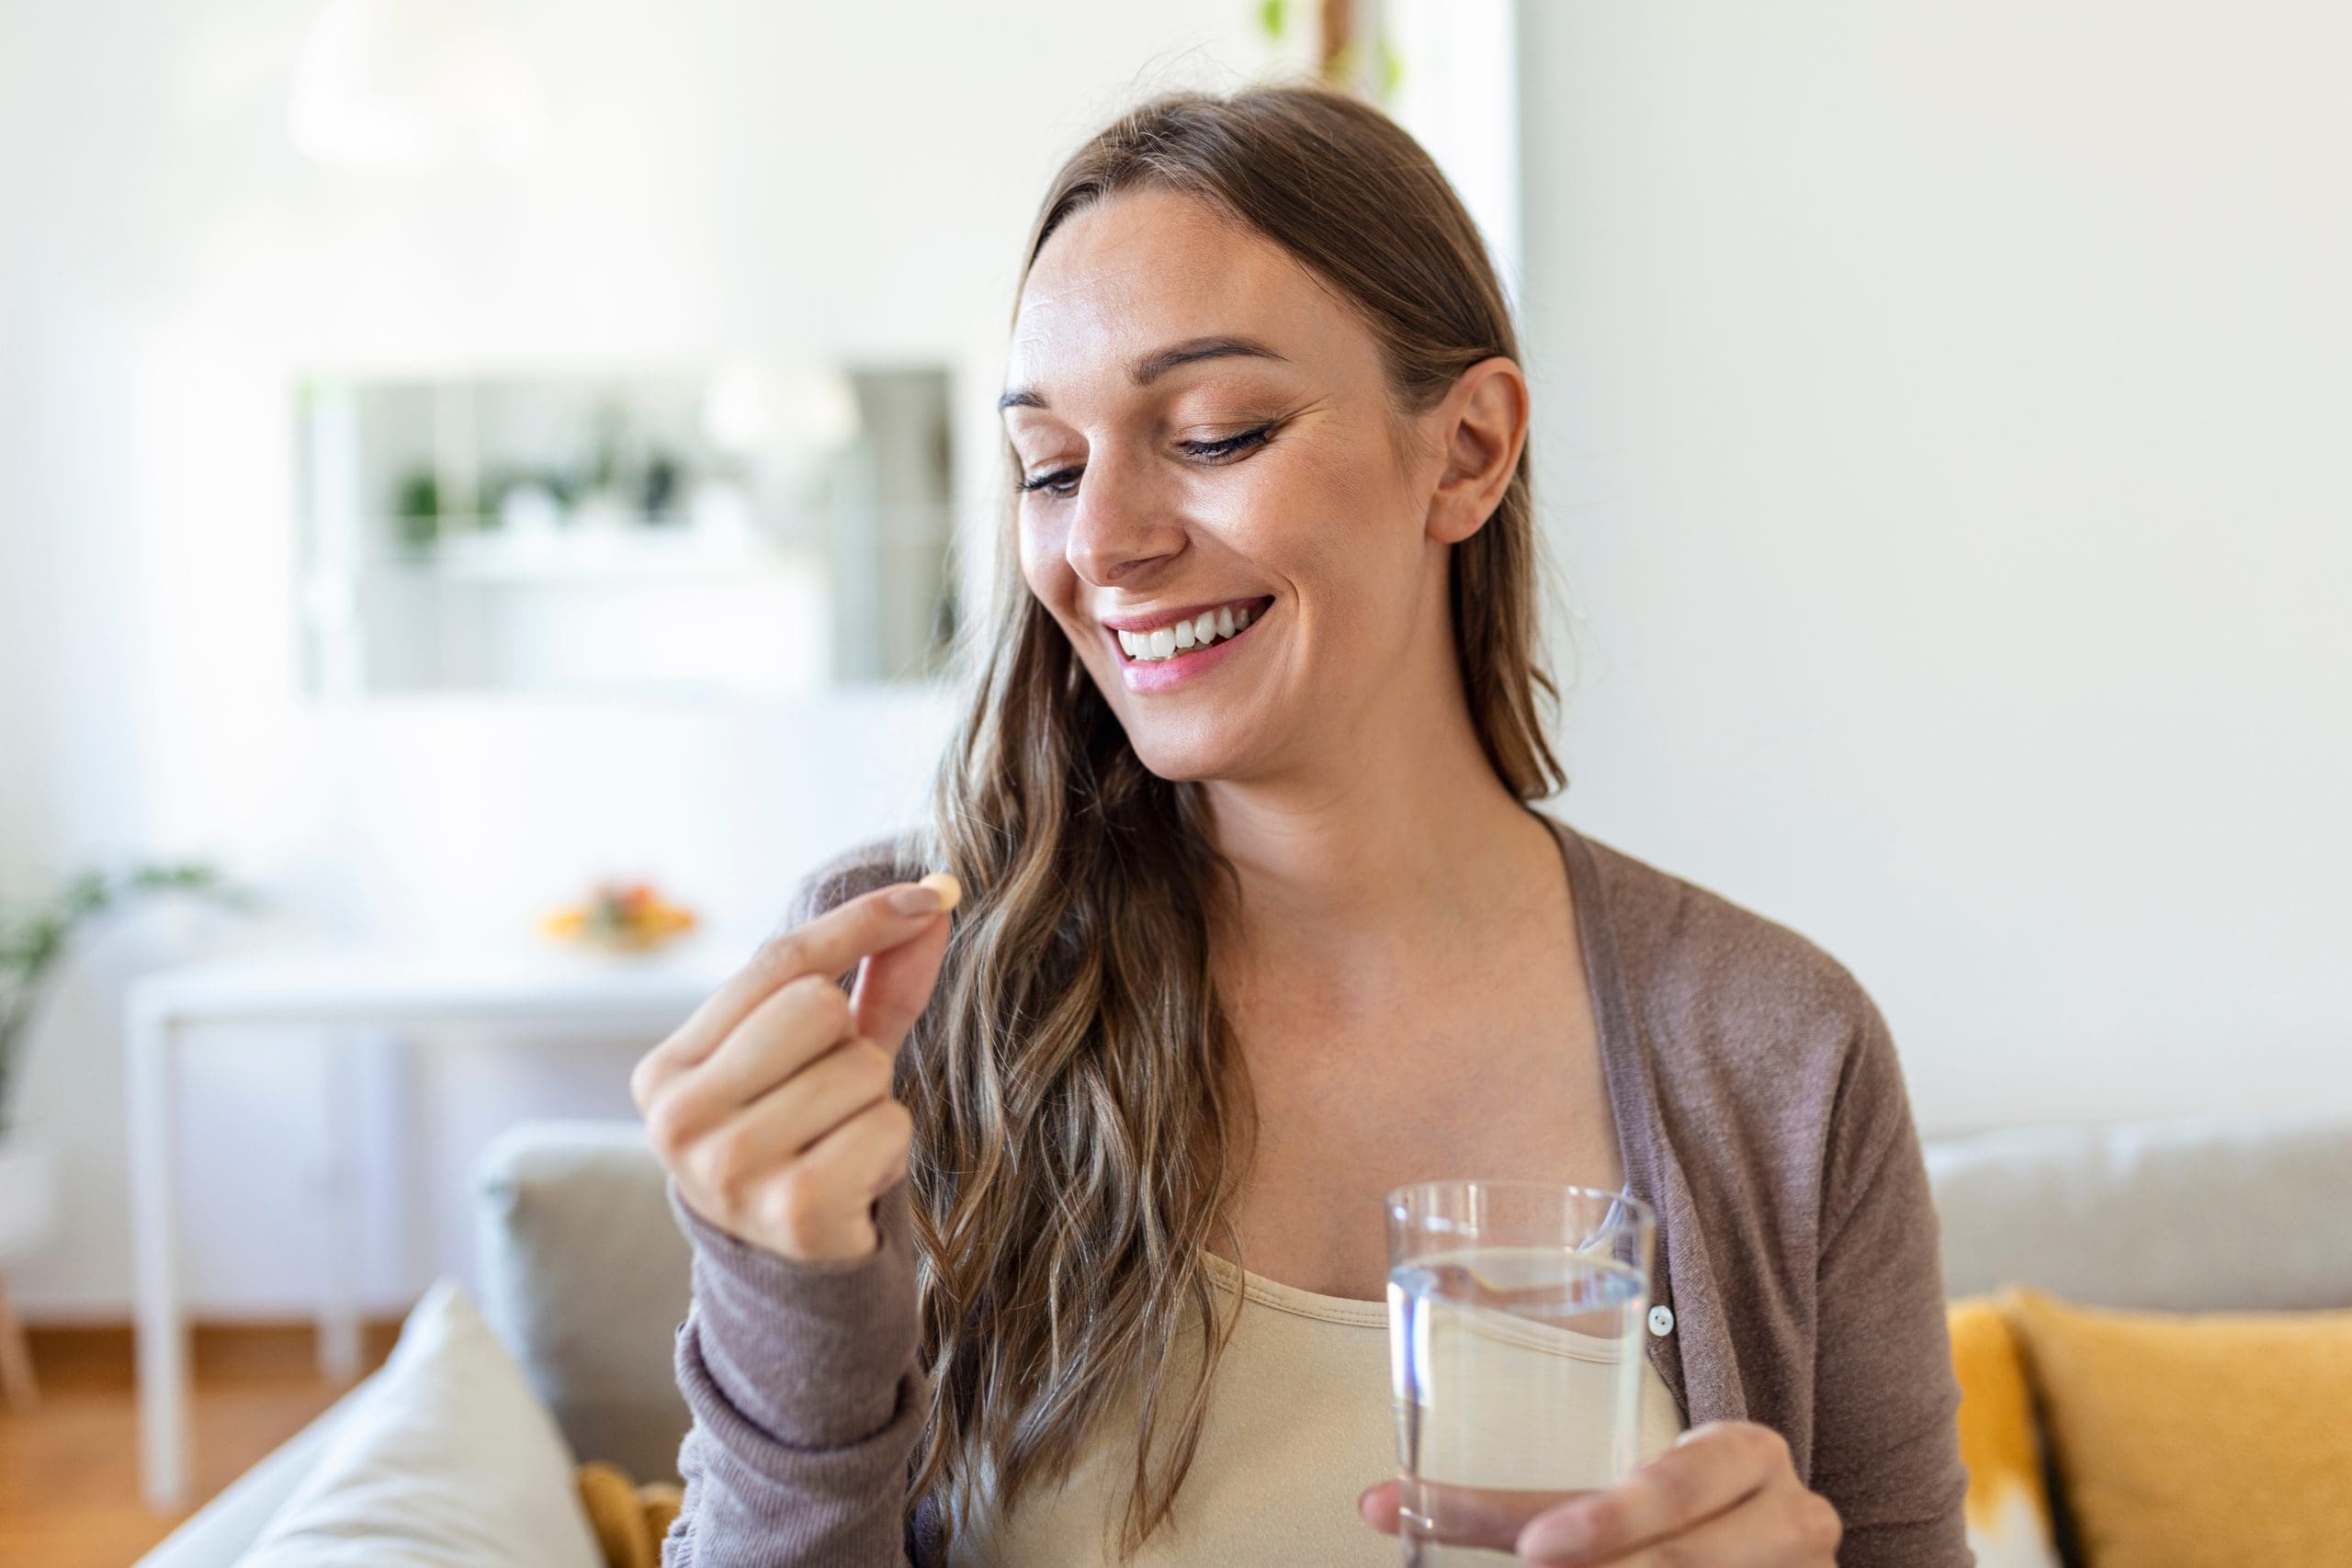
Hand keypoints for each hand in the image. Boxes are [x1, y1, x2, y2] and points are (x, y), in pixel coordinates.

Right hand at [630, 873, 959, 1261]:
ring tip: (839, 1144)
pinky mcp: (792, 1212)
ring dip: (872, 1101)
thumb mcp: (827, 1055)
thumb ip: (873, 977)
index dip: (860, 921)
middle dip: (849, 1043)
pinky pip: (886, 1125)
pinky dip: (890, 1146)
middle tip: (829, 1099)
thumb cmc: (807, 1142)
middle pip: (814, 1004)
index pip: (776, 963)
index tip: (929, 894)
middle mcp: (678, 1119)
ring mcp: (729, 1169)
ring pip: (858, 1066)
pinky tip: (855, 1179)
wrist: (797, 1275)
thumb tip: (936, 894)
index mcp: (667, 1070)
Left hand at [1358, 1421, 1840, 1565]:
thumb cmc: (1678, 1511)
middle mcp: (1791, 1515)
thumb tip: (1379, 1506)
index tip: (1536, 1547)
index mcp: (1745, 1451)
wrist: (1771, 1546)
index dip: (1609, 1518)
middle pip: (1680, 1558)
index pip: (1673, 1482)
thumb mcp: (1623, 1492)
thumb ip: (1523, 1505)